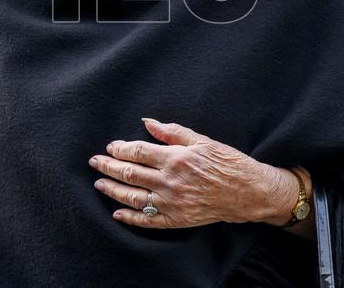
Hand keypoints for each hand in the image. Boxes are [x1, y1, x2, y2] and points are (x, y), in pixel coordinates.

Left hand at [89, 118, 303, 229]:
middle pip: (130, 174)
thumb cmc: (228, 162)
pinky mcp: (177, 219)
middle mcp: (170, 181)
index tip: (111, 146)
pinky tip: (118, 212)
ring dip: (113, 190)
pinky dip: (131, 217)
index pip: (138, 152)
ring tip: (99, 184)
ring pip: (133, 197)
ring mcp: (172, 202)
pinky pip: (148, 220)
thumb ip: (172, 132)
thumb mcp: (201, 140)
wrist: (249, 192)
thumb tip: (147, 122)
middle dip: (108, 167)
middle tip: (95, 162)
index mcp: (176, 158)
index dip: (120, 148)